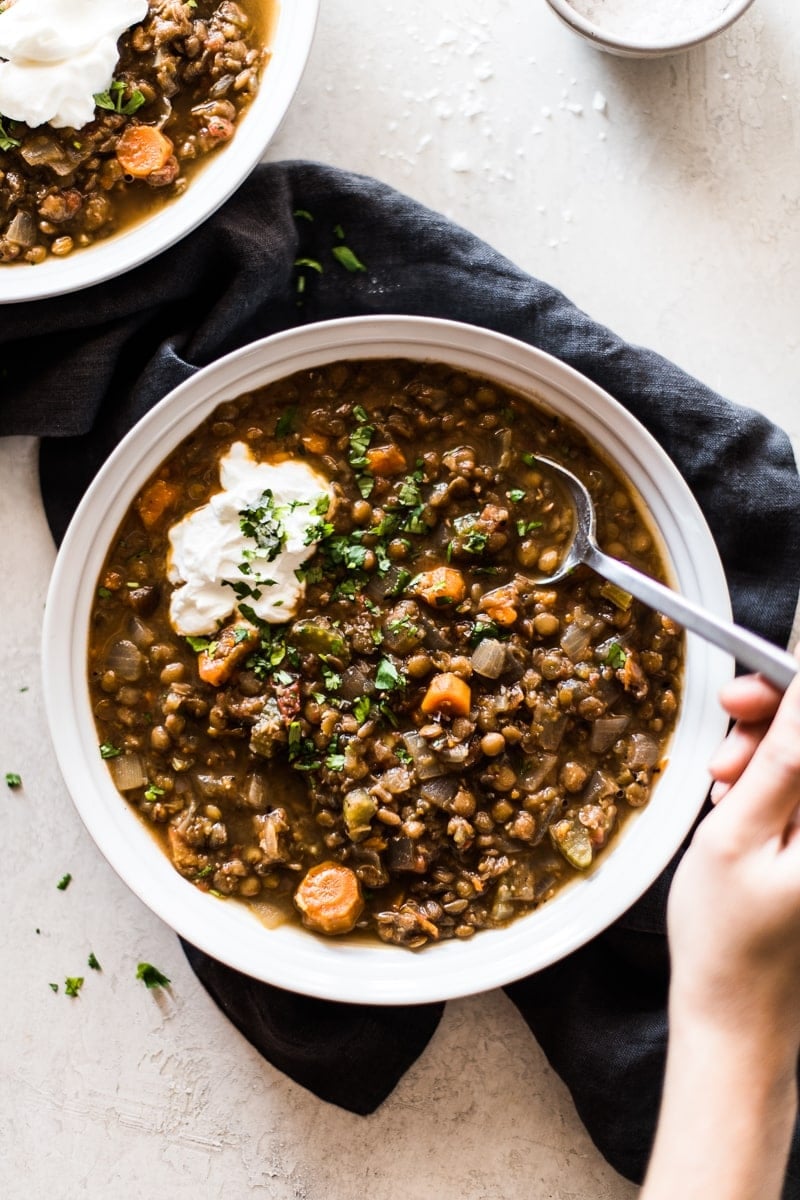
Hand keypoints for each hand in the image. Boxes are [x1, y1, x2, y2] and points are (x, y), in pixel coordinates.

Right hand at [667, 645, 799, 1049]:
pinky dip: (773, 791)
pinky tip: (740, 811)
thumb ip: (780, 760)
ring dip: (766, 761)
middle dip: (772, 730)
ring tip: (723, 795)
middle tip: (722, 758)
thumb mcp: (738, 836)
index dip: (785, 694)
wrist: (737, 1018)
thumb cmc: (729, 940)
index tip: (739, 696)